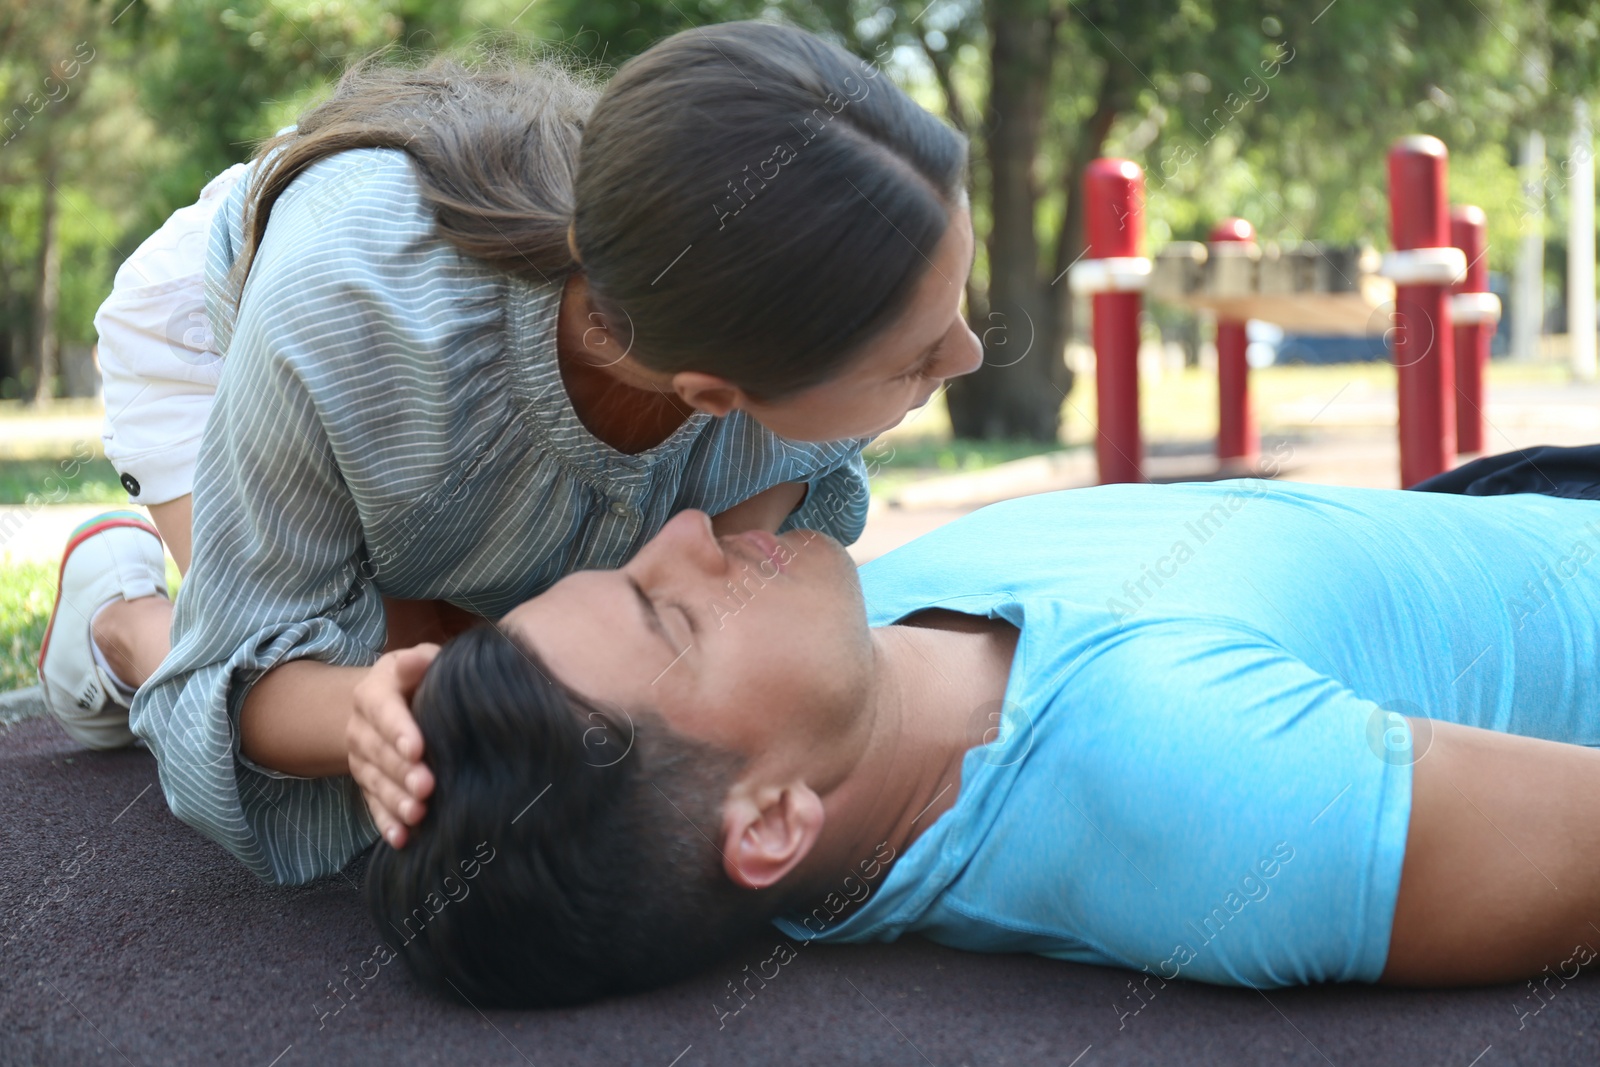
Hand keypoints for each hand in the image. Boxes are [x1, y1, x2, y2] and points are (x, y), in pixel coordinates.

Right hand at [348, 644, 438, 848]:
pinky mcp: (368, 785)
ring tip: (418, 815)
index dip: (398, 730)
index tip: (417, 749)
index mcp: (372, 693)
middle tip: (427, 786)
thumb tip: (419, 660)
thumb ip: (421, 659)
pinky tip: (402, 839)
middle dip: (401, 772)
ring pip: (376, 782)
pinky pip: (374, 806)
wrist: (394, 701)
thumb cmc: (418, 678)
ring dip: (396, 800)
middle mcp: (360, 728)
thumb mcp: (420, 660)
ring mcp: (362, 760)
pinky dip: (387, 823)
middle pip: (379, 752)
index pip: (383, 711)